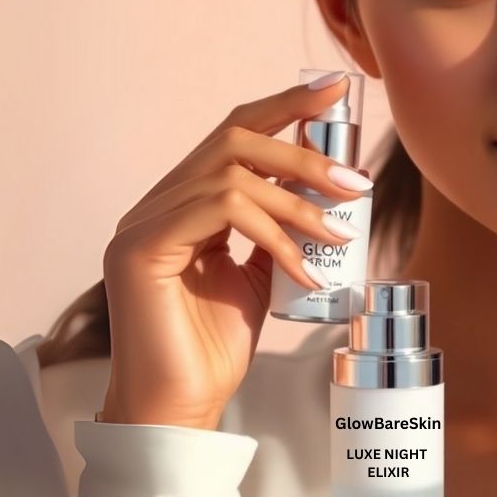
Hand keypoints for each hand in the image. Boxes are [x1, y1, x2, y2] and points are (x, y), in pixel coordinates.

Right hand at [99, 73, 372, 428]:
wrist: (181, 405)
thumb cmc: (213, 348)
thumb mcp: (258, 276)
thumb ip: (274, 230)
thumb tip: (321, 191)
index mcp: (180, 204)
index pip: (233, 134)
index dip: (284, 104)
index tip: (334, 90)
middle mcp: (155, 205)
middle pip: (234, 141)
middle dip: (303, 153)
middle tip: (355, 182)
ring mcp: (142, 224)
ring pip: (232, 175)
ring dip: (298, 201)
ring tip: (339, 233)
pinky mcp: (142, 248)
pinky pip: (222, 212)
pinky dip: (275, 235)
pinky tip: (305, 269)